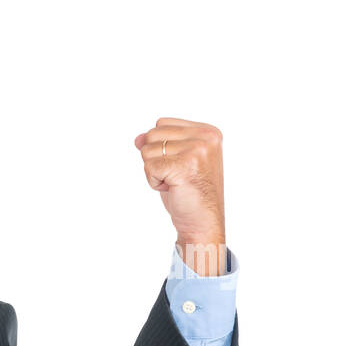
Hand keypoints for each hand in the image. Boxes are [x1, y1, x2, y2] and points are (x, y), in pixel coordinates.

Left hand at [134, 118, 226, 272]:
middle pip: (152, 135)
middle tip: (175, 175)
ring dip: (154, 172)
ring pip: (147, 151)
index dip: (160, 147)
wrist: (203, 221)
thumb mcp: (175, 163)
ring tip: (175, 182)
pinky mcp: (184, 166)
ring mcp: (197, 150)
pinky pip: (148, 167)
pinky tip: (172, 188)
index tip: (179, 165)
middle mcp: (205, 137)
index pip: (161, 124)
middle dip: (155, 159)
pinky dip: (153, 182)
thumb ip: (160, 145)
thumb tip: (138, 138)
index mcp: (208, 132)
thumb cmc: (190, 194)